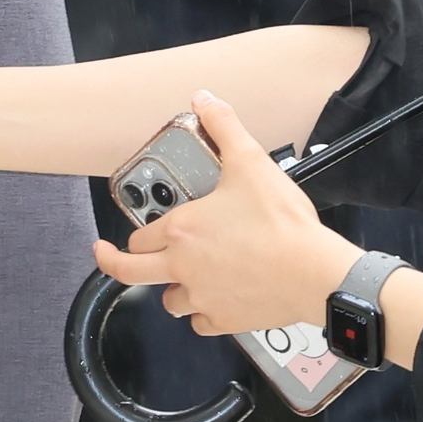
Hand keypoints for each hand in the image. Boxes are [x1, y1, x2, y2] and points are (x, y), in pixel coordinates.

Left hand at [97, 90, 354, 335]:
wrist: (314, 273)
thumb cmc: (282, 224)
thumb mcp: (250, 162)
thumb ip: (223, 127)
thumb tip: (205, 100)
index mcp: (180, 231)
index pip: (138, 237)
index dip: (136, 232)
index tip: (134, 231)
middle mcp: (182, 267)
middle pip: (130, 273)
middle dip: (115, 264)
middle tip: (108, 256)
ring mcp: (202, 297)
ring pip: (169, 300)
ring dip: (172, 288)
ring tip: (185, 275)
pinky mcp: (225, 320)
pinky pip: (202, 321)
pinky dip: (205, 312)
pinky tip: (219, 297)